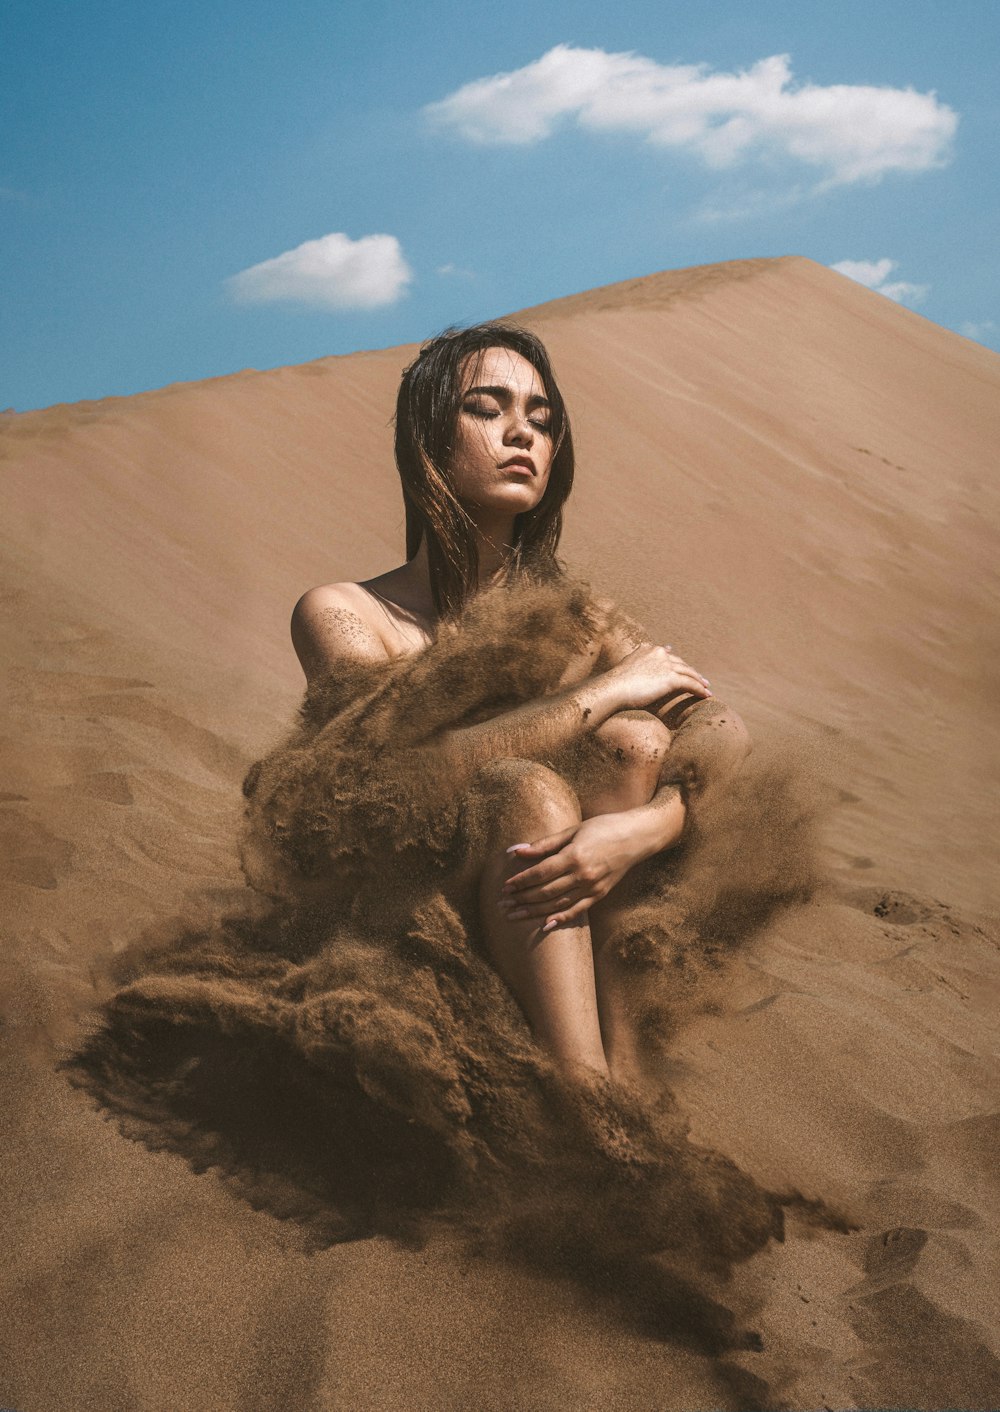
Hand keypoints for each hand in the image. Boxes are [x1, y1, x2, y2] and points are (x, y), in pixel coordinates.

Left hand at [498, 813, 640, 930]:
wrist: (638, 837)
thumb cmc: (604, 827)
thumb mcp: (573, 830)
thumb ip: (544, 844)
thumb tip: (516, 851)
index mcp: (574, 856)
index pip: (540, 873)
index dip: (521, 881)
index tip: (505, 887)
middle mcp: (583, 875)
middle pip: (545, 892)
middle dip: (522, 899)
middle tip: (502, 905)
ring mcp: (592, 887)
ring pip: (557, 905)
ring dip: (533, 912)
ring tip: (514, 915)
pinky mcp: (600, 894)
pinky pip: (577, 911)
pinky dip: (560, 919)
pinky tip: (544, 925)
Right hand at [604, 644, 711, 712]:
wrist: (612, 689)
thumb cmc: (615, 683)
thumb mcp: (625, 668)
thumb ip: (636, 663)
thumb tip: (635, 664)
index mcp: (648, 649)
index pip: (668, 655)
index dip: (678, 664)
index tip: (684, 669)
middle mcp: (659, 653)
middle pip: (681, 663)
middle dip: (691, 672)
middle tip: (701, 680)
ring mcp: (665, 664)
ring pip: (689, 672)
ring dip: (699, 681)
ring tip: (707, 688)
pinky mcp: (670, 678)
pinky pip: (690, 683)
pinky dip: (700, 690)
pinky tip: (706, 696)